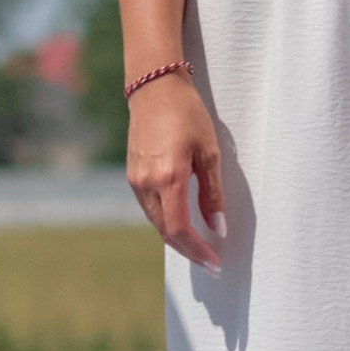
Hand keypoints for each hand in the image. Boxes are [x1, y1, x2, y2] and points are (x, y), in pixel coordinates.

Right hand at [126, 69, 225, 269]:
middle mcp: (147, 183)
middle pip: (165, 231)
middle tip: (210, 262)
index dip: (197, 252)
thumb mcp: (209, 152)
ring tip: (198, 246)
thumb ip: (212, 194)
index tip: (215, 263)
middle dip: (188, 251)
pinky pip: (149, 207)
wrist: (153, 87)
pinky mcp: (132, 173)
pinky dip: (165, 221)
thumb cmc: (187, 114)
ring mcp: (136, 179)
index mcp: (168, 178)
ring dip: (176, 238)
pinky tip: (180, 221)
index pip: (180, 230)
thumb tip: (217, 228)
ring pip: (155, 221)